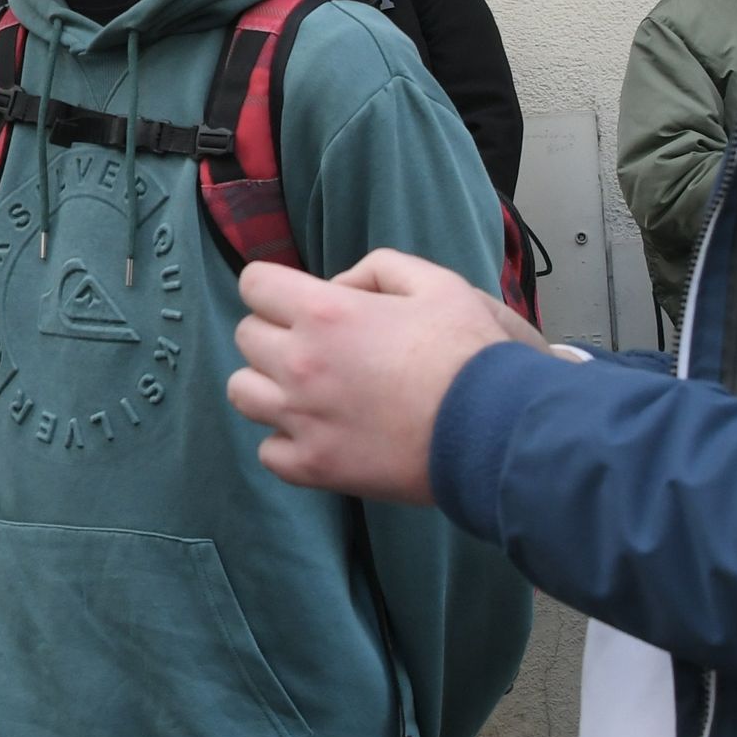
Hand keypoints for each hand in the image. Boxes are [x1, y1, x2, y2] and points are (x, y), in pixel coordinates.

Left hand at [225, 251, 539, 506]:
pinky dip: (287, 443)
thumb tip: (337, 286)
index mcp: (323, 313)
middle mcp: (299, 364)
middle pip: (246, 337)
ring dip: (269, 386)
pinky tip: (320, 433)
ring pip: (242, 393)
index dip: (275, 288)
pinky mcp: (312, 467)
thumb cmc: (469, 353)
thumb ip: (377, 269)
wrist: (495, 429)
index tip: (297, 301)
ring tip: (308, 391)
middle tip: (318, 347)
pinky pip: (268, 451)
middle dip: (275, 334)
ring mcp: (301, 419)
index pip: (254, 285)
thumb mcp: (436, 283)